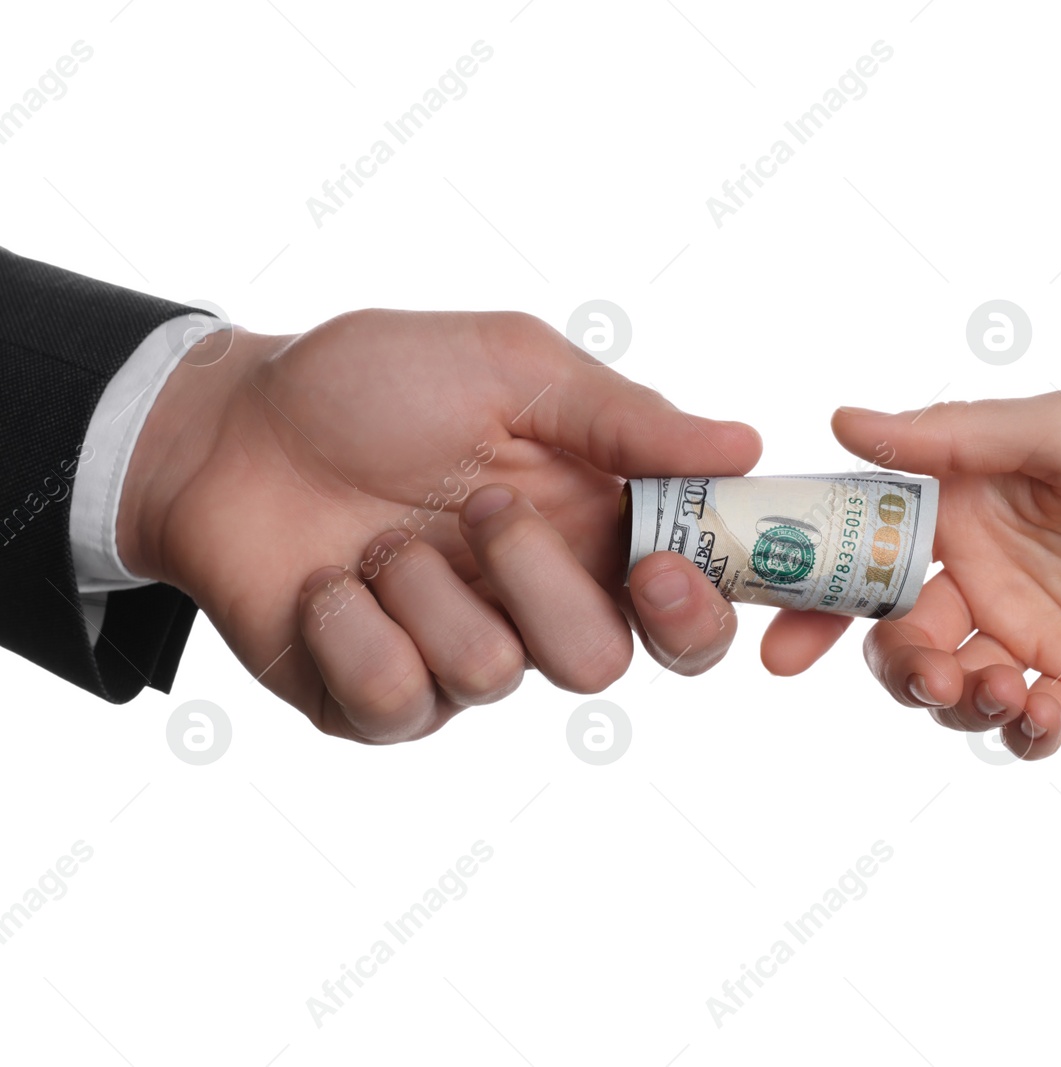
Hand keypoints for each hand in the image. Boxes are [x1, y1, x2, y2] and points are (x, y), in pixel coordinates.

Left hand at [118, 310, 759, 741]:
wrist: (225, 429)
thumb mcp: (509, 367)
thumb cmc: (375, 384)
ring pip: (497, 674)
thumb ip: (624, 417)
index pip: (693, 603)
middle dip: (542, 582)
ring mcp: (457, 658)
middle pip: (607, 662)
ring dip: (426, 585)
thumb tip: (746, 444)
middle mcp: (539, 604)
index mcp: (592, 527)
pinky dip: (353, 627)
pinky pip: (399, 701)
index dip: (702, 608)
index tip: (660, 565)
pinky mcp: (378, 702)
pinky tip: (328, 582)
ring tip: (378, 534)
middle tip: (485, 504)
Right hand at [760, 391, 1060, 758]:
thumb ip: (950, 436)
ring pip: (949, 691)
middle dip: (890, 666)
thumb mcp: (1057, 427)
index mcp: (962, 513)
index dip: (814, 599)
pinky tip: (1038, 712)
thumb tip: (842, 423)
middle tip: (926, 670)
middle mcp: (983, 578)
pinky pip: (1025, 728)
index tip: (784, 639)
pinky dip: (1019, 732)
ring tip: (1002, 684)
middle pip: (894, 640)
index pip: (864, 559)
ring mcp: (1028, 636)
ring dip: (953, 700)